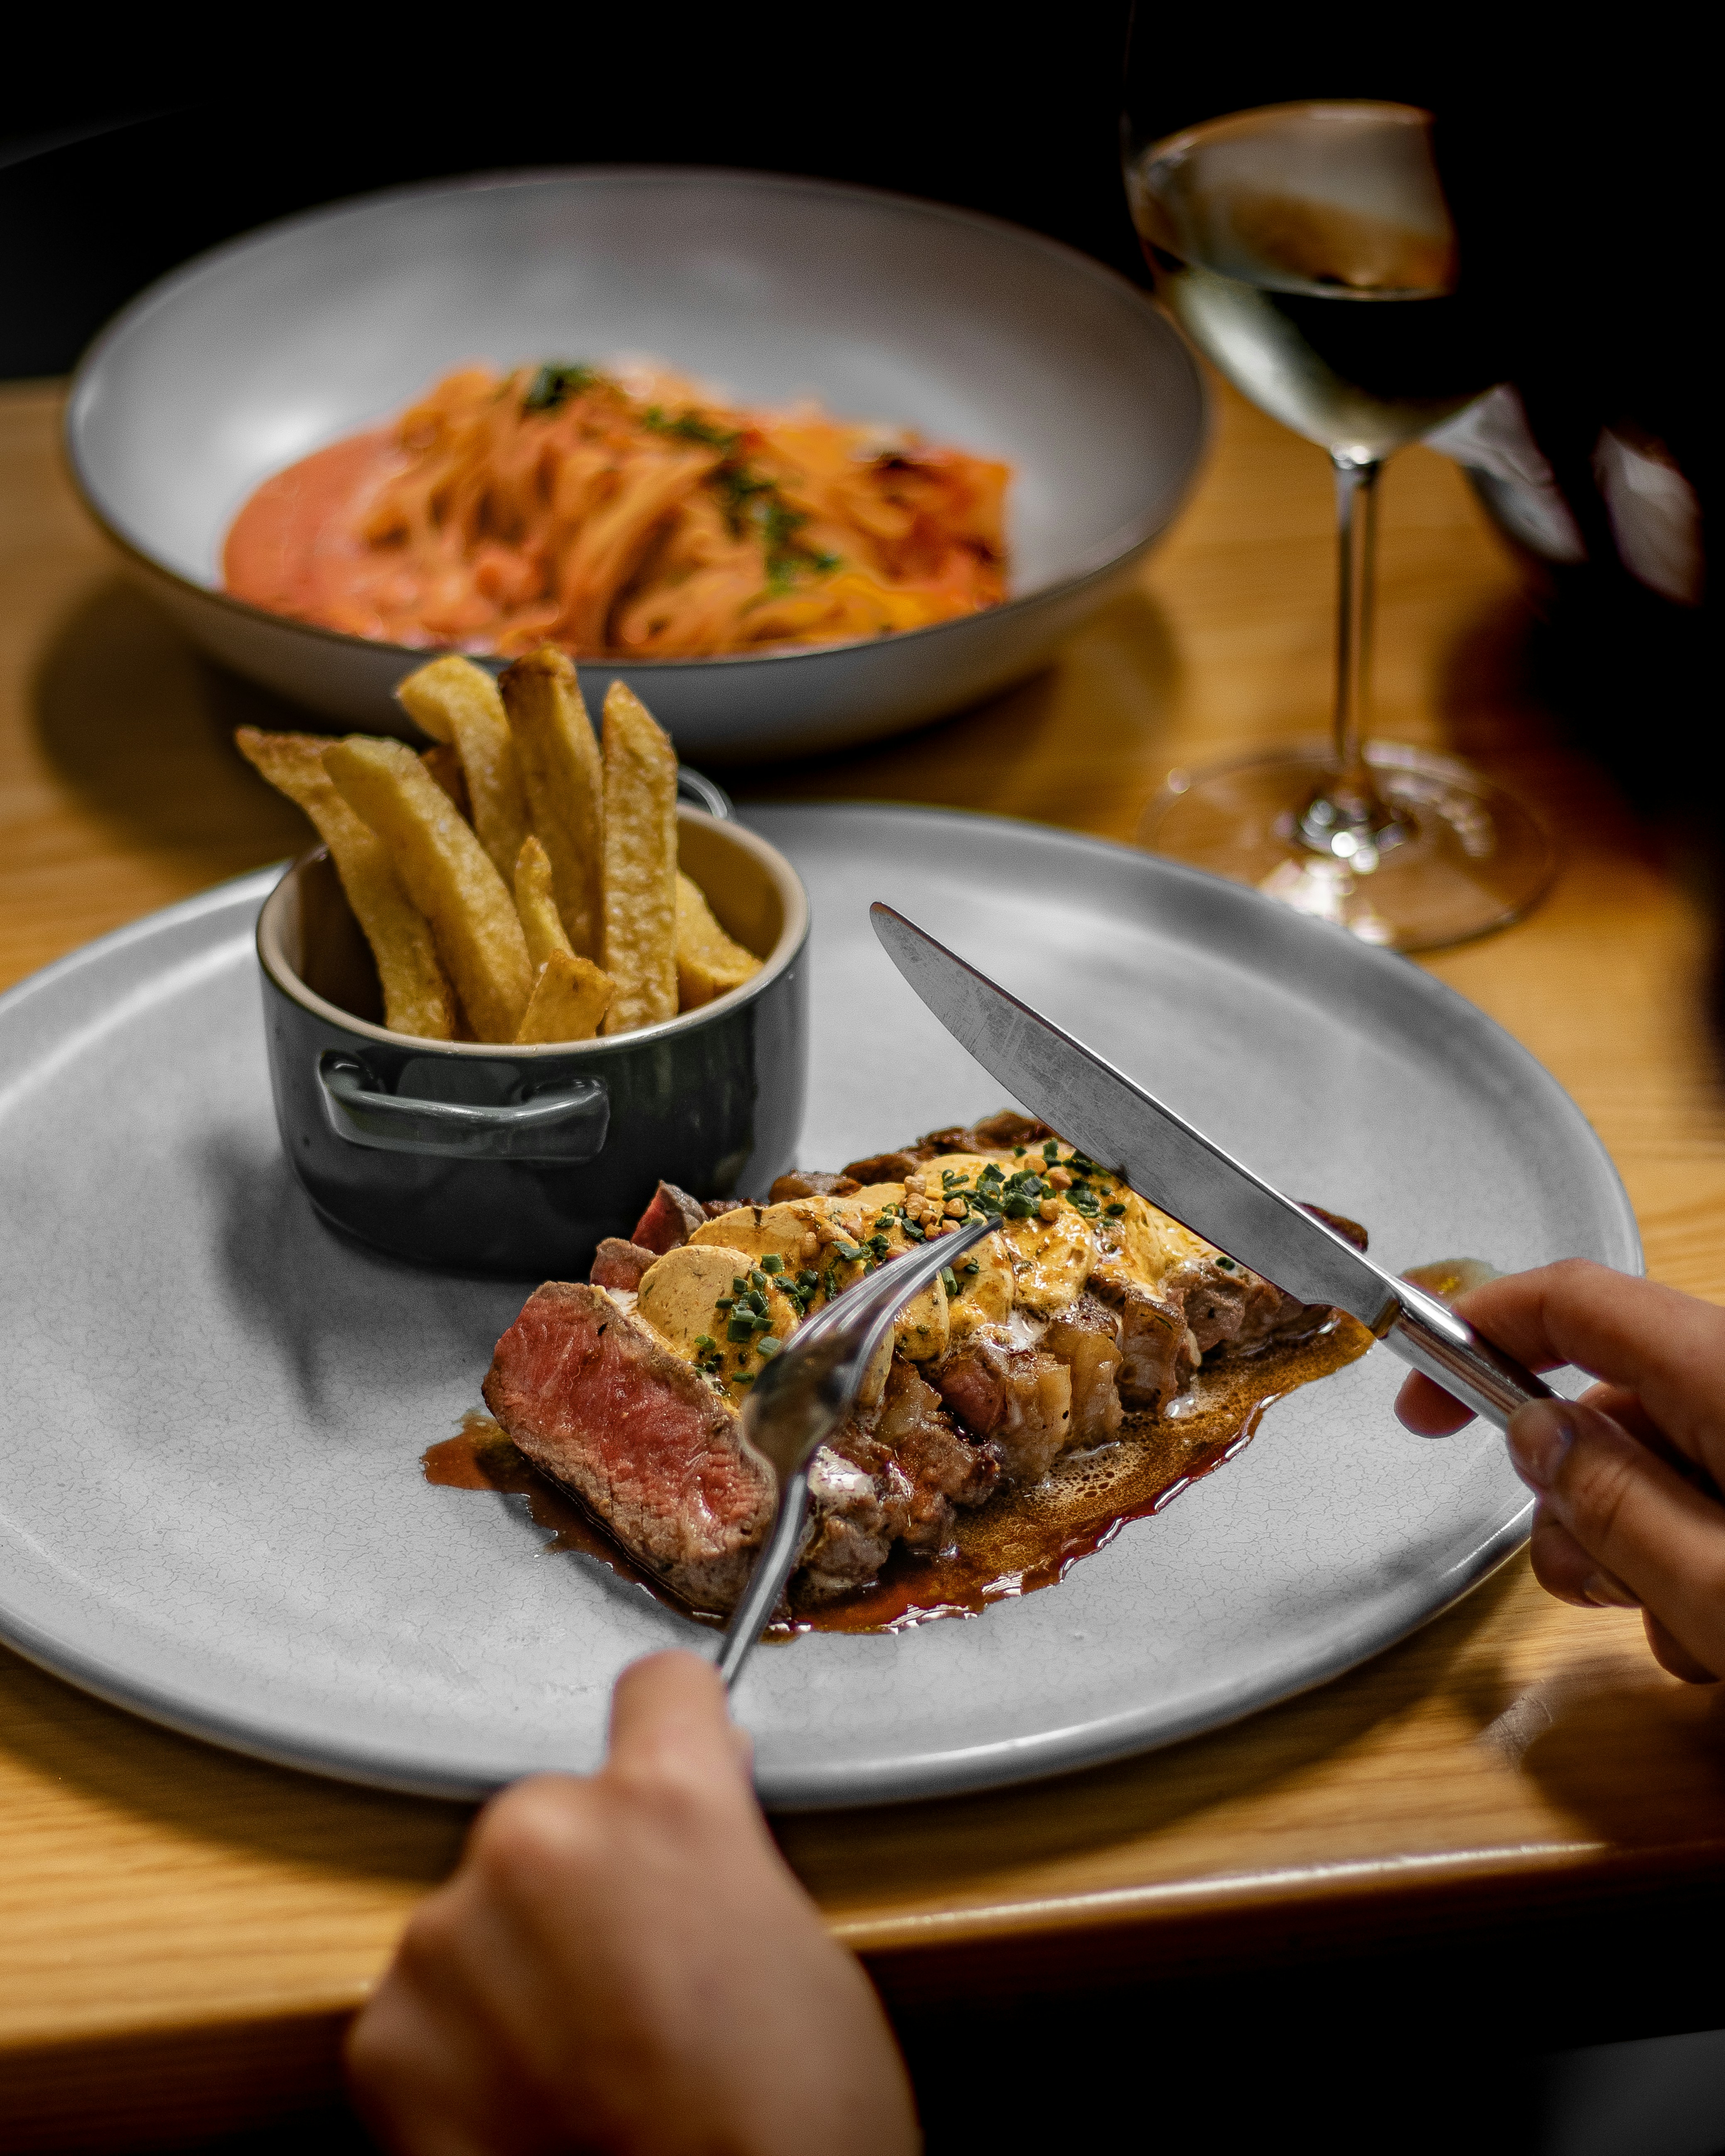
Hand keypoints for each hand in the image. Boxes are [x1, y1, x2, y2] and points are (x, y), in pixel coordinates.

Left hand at [346, 1650, 917, 2155]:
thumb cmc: (788, 2130)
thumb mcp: (797, 1951)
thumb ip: (721, 1859)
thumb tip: (689, 1825)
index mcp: (663, 1804)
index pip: (656, 1690)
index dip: (675, 1731)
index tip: (672, 1761)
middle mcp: (540, 1838)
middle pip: (553, 1819)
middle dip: (583, 1885)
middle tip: (636, 1987)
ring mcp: (448, 1936)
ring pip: (481, 1917)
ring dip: (516, 1970)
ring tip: (584, 2069)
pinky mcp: (385, 2037)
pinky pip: (422, 2012)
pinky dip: (461, 2054)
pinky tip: (526, 2112)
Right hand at [1396, 1259, 1724, 1683]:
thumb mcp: (1718, 1589)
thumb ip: (1615, 1506)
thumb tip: (1533, 1434)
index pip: (1575, 1298)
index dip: (1477, 1328)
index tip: (1419, 1403)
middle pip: (1614, 1403)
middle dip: (1572, 1497)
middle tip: (1592, 1585)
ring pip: (1661, 1468)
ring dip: (1638, 1551)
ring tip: (1691, 1634)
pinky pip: (1713, 1504)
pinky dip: (1697, 1567)